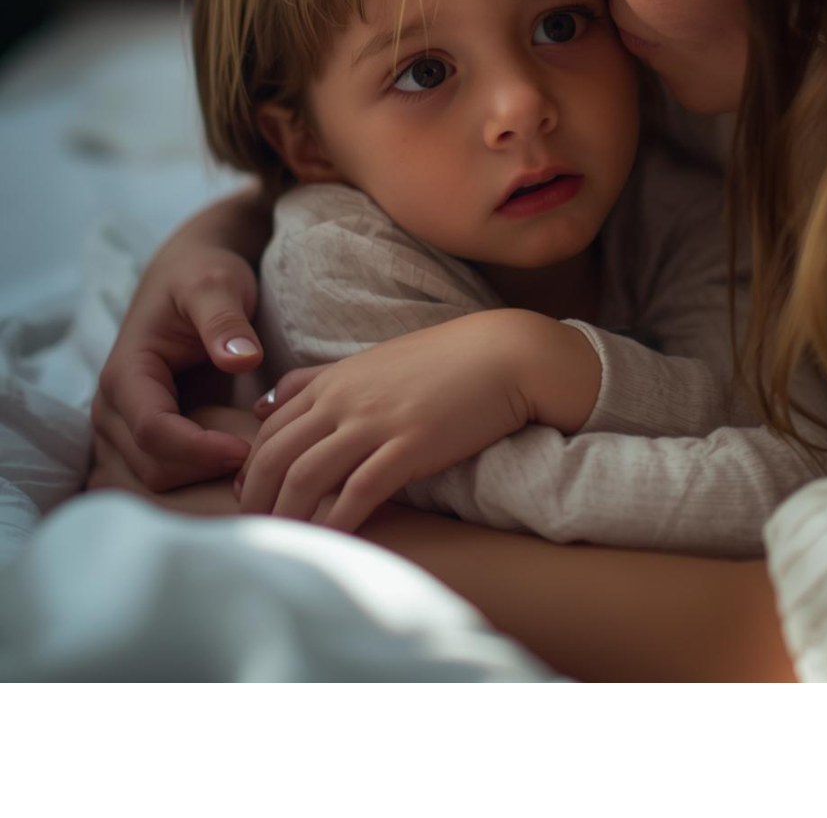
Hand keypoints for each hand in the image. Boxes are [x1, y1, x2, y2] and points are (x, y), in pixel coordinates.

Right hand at [92, 241, 263, 491]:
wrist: (187, 271)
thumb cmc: (202, 274)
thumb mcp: (216, 284)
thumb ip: (225, 320)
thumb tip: (242, 359)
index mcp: (125, 373)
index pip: (153, 433)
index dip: (199, 450)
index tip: (247, 449)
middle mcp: (113, 407)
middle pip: (152, 466)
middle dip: (203, 470)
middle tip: (260, 456)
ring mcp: (123, 425)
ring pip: (155, 477)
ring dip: (200, 479)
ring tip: (251, 457)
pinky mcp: (141, 433)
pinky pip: (163, 472)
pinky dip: (195, 475)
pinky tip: (233, 459)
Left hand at [237, 308, 599, 532]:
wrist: (504, 353)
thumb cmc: (442, 360)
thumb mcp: (371, 361)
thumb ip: (317, 380)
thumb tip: (265, 403)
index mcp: (333, 381)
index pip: (269, 429)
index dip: (251, 469)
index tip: (249, 500)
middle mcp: (344, 400)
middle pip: (275, 456)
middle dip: (255, 500)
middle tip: (254, 533)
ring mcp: (376, 422)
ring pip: (306, 476)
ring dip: (287, 518)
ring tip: (284, 547)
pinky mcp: (409, 446)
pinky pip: (358, 492)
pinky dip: (337, 523)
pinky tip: (331, 546)